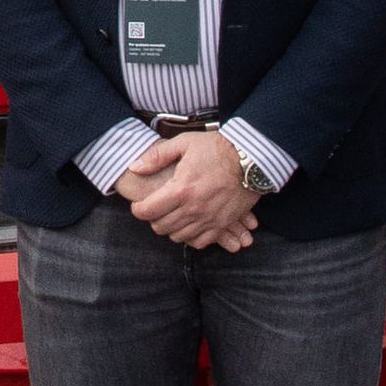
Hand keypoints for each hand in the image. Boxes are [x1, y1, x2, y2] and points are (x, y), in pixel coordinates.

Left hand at [127, 133, 260, 250]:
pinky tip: (188, 225)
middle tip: (155, 209)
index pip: (148, 211)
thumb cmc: (216, 148)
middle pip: (161, 227)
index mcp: (181, 189)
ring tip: (171, 216)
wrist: (251, 159)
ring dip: (170, 228)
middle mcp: (193, 209)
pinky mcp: (222, 224)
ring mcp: (209, 219)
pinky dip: (190, 237)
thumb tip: (134, 167)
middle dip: (153, 219)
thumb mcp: (184, 144)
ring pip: (179, 236)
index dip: (138, 210)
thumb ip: (156, 157)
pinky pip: (200, 242)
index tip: (138, 205)